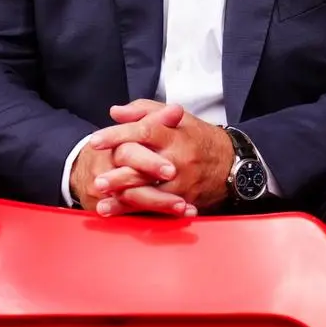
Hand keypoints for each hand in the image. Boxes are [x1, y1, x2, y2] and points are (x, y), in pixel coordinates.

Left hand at [90, 99, 234, 214]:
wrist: (230, 163)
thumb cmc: (197, 137)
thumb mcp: (176, 117)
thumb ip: (143, 111)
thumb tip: (115, 113)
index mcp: (174, 134)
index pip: (143, 130)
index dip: (118, 135)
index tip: (95, 141)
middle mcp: (178, 158)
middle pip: (145, 166)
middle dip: (119, 175)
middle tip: (97, 180)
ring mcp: (182, 181)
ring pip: (150, 192)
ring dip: (124, 200)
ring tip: (102, 204)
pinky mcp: (185, 199)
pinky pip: (159, 209)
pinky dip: (139, 213)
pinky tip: (121, 215)